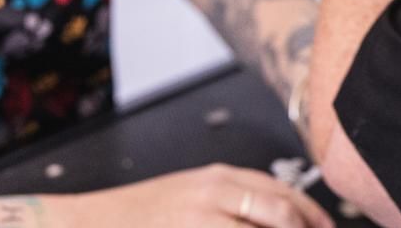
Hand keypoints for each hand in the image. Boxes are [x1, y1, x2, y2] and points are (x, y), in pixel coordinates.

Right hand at [64, 164, 334, 227]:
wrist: (88, 222)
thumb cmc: (142, 214)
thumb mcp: (192, 193)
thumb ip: (234, 199)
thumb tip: (281, 214)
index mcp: (219, 178)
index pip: (283, 191)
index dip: (312, 214)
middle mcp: (214, 194)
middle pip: (280, 212)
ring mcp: (198, 219)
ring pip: (260, 227)